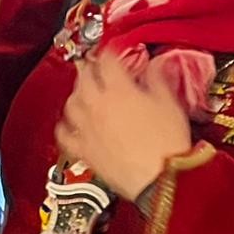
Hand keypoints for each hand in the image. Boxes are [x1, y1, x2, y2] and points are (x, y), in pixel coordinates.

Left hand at [56, 52, 193, 199]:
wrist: (160, 181)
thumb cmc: (169, 143)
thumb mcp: (170, 104)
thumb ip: (158, 79)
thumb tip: (154, 63)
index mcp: (119, 90)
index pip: (106, 61)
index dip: (108, 53)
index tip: (111, 52)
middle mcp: (97, 105)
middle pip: (83, 78)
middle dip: (88, 69)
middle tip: (95, 68)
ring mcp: (86, 128)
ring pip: (70, 103)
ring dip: (75, 94)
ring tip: (83, 92)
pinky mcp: (83, 150)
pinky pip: (64, 135)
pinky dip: (64, 126)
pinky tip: (68, 124)